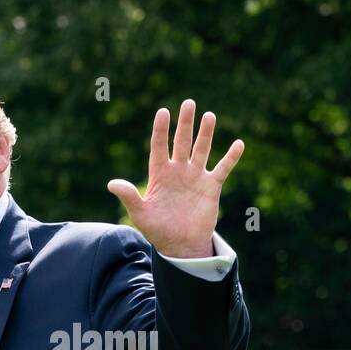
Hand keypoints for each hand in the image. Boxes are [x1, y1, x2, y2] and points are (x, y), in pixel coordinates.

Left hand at [107, 98, 243, 257]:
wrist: (181, 246)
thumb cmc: (158, 230)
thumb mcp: (141, 214)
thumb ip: (129, 197)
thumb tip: (111, 184)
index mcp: (160, 174)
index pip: (159, 146)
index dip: (160, 129)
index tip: (163, 112)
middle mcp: (178, 171)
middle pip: (182, 141)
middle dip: (185, 123)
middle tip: (188, 103)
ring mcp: (195, 177)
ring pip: (201, 149)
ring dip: (206, 134)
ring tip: (209, 116)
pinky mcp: (211, 187)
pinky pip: (223, 169)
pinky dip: (231, 157)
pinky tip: (239, 144)